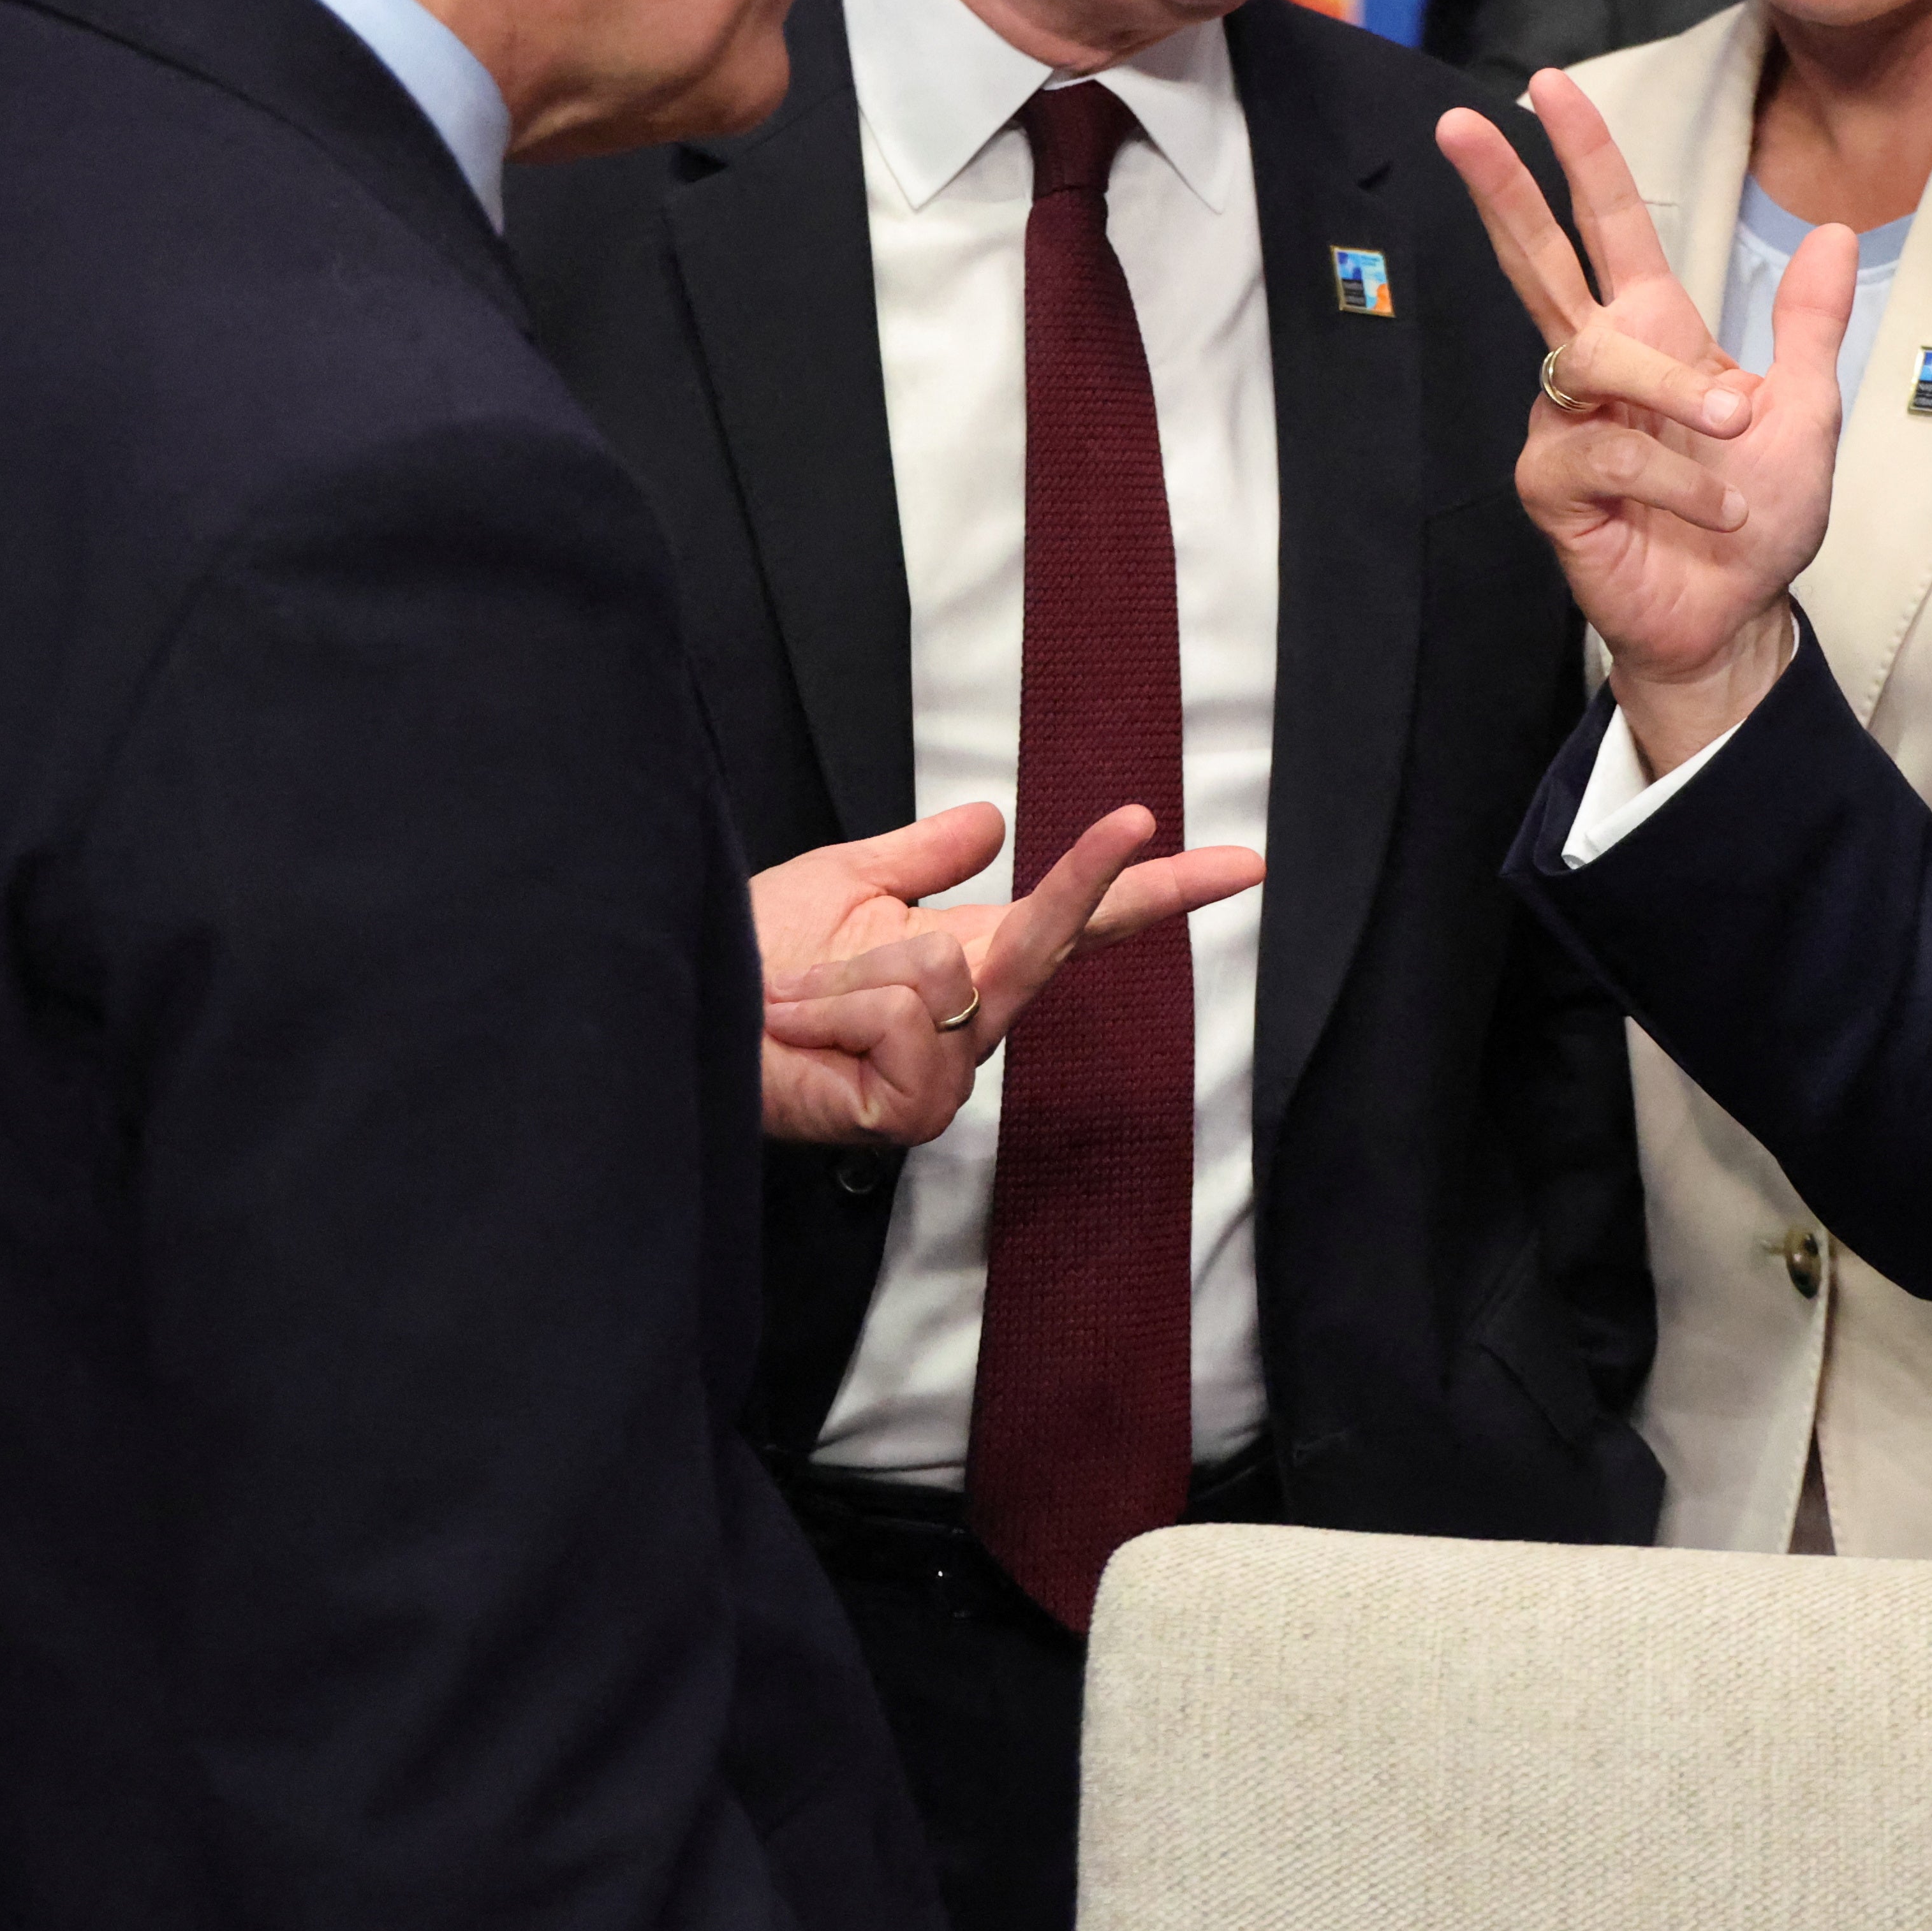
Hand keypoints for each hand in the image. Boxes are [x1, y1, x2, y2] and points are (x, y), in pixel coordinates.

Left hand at [750, 802, 1262, 1145]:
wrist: (685, 1010)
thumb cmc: (753, 957)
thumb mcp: (845, 881)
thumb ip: (924, 853)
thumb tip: (991, 819)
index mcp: (974, 959)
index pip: (1087, 921)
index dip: (1165, 890)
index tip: (1247, 862)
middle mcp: (977, 1021)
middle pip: (1056, 938)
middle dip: (1087, 876)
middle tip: (1123, 820)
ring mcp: (950, 1076)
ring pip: (941, 970)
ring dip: (849, 970)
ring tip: (798, 996)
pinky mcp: (913, 1111)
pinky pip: (909, 1015)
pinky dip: (838, 1006)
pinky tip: (801, 1031)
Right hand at [1435, 70, 1846, 773]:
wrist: (1736, 616)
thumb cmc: (1757, 519)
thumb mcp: (1805, 411)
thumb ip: (1808, 325)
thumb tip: (1835, 230)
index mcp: (1653, 332)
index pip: (1606, 225)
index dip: (1581, 155)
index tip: (1547, 84)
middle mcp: (1597, 368)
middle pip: (1536, 261)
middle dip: (1501, 190)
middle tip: (1459, 123)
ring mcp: (1566, 425)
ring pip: (1596, 361)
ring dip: (1677, 397)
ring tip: (1736, 443)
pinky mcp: (1552, 486)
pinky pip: (1609, 452)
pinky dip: (1676, 477)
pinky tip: (1715, 509)